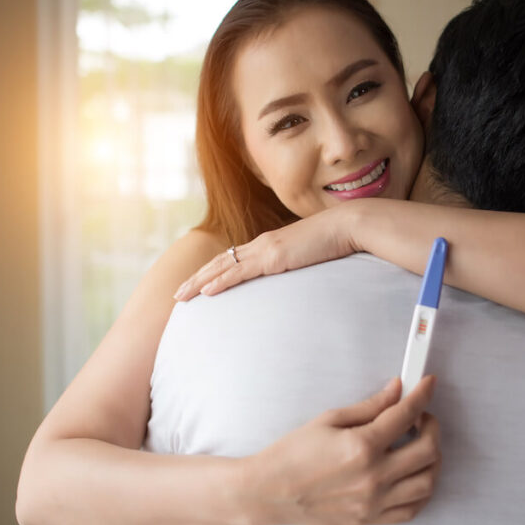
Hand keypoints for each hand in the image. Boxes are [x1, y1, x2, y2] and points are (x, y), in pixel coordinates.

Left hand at [173, 205, 358, 300]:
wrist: (346, 227)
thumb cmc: (335, 243)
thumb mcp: (310, 257)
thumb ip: (298, 265)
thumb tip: (297, 276)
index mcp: (269, 244)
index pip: (233, 259)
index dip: (212, 272)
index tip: (197, 284)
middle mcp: (261, 245)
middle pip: (220, 262)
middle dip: (196, 278)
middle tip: (177, 295)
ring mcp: (265, 250)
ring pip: (222, 267)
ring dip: (198, 282)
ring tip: (180, 296)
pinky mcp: (273, 258)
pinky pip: (240, 272)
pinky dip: (220, 282)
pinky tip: (205, 292)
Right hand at [249, 375, 440, 524]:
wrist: (270, 493)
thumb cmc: (292, 455)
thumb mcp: (329, 420)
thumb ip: (370, 406)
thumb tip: (396, 391)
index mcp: (362, 446)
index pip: (407, 414)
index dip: (422, 394)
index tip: (427, 384)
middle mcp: (373, 476)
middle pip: (428, 449)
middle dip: (433, 426)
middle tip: (422, 417)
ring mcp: (374, 501)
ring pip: (428, 482)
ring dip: (433, 459)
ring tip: (420, 445)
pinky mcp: (371, 519)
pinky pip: (413, 509)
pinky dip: (422, 490)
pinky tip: (413, 474)